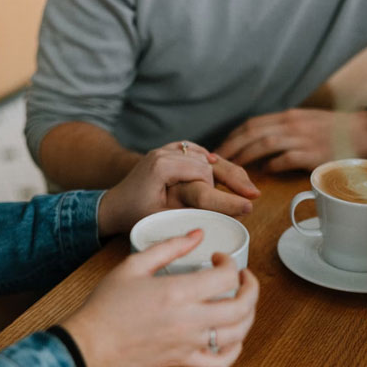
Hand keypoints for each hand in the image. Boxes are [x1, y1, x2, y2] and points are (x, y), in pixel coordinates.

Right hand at [61, 230, 259, 366]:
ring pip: (238, 333)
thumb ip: (169, 247)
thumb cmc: (107, 304)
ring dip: (249, 315)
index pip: (226, 276)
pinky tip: (232, 336)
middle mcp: (189, 320)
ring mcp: (189, 343)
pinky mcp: (184, 361)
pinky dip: (235, 350)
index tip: (218, 258)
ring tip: (242, 302)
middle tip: (243, 277)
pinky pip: (221, 362)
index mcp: (178, 292)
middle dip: (251, 287)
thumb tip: (197, 234)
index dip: (230, 262)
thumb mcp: (134, 264)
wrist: (91, 343)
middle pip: (242, 306)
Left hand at [98, 142, 258, 235]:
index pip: (203, 173)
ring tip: (246, 186)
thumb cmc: (134, 214)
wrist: (113, 205)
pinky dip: (210, 160)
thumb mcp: (162, 217)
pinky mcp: (168, 152)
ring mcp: (166, 150)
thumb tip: (221, 216)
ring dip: (225, 170)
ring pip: (204, 156)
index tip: (245, 204)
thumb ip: (189, 211)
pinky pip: (195, 152)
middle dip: (233, 177)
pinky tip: (224, 168)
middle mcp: (165, 152)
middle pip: (208, 161)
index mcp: (162, 165)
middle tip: (254, 194)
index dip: (224, 192)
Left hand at [216, 108, 366, 171]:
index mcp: (289, 117)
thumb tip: (262, 145)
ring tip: (233, 168)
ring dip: (246, 156)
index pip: (253, 123)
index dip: (234, 136)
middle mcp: (293, 124)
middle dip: (232, 146)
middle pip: (253, 132)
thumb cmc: (336, 130)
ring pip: (265, 143)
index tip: (220, 148)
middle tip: (217, 161)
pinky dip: (272, 165)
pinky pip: (286, 158)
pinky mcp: (314, 153)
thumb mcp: (307, 122)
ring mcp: (303, 138)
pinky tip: (264, 173)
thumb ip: (285, 130)